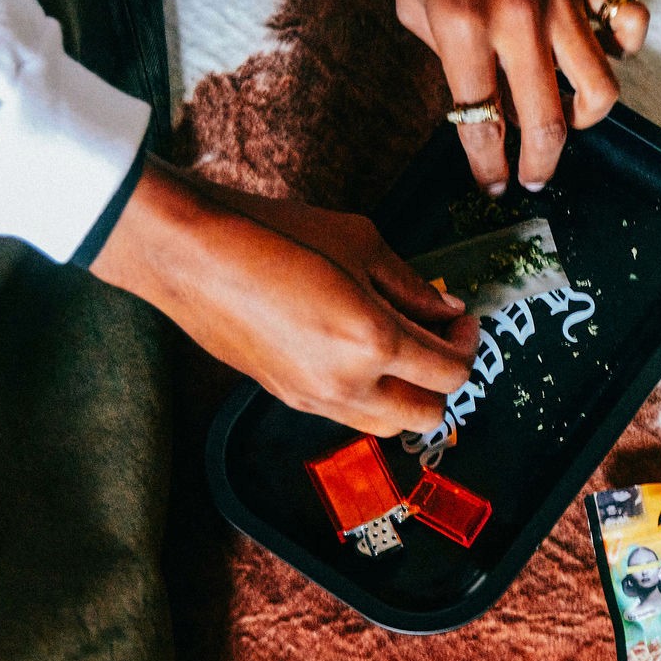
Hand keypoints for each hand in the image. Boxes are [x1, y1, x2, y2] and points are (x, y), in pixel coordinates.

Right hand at [89, 158, 478, 434]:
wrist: (192, 255)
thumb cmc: (272, 234)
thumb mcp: (359, 242)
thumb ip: (413, 285)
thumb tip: (447, 310)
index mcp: (373, 341)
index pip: (451, 372)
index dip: (468, 345)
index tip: (461, 320)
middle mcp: (348, 383)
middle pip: (429, 414)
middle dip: (445, 380)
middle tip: (439, 339)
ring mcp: (315, 399)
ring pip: (389, 426)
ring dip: (408, 396)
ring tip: (401, 351)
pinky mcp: (289, 399)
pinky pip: (349, 415)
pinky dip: (369, 395)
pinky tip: (359, 354)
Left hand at [388, 0, 649, 194]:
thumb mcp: (413, 5)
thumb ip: (447, 61)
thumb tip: (486, 106)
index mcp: (461, 27)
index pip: (482, 123)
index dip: (487, 168)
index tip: (492, 186)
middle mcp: (517, 17)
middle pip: (547, 121)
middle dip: (540, 165)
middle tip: (533, 177)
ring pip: (600, 86)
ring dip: (584, 119)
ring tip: (567, 121)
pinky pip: (627, 25)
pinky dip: (622, 49)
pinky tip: (601, 54)